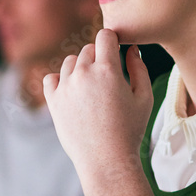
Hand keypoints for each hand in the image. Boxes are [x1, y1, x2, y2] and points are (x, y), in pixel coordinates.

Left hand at [43, 29, 152, 182]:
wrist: (106, 160)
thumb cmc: (130, 130)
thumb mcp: (144, 98)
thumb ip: (139, 68)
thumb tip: (131, 50)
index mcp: (107, 70)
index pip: (105, 35)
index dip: (112, 41)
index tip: (116, 53)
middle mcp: (83, 74)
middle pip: (88, 50)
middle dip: (98, 58)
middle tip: (108, 80)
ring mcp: (65, 87)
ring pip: (70, 62)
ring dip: (80, 69)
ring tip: (92, 90)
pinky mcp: (53, 101)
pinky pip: (51, 78)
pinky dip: (60, 81)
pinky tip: (72, 93)